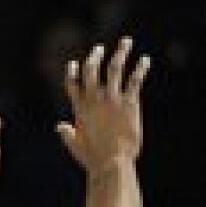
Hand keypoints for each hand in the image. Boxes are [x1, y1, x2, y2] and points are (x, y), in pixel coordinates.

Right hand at [57, 36, 149, 173]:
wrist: (112, 164)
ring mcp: (112, 99)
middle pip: (91, 70)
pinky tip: (145, 61)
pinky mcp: (128, 103)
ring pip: (114, 68)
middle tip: (99, 49)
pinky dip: (140, 68)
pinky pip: (134, 80)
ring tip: (126, 42)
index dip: (72, 72)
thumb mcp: (76, 146)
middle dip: (95, 57)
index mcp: (80, 110)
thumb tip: (59, 126)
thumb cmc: (94, 159)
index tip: (74, 63)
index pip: (72, 84)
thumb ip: (68, 134)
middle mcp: (95, 100)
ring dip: (120, 52)